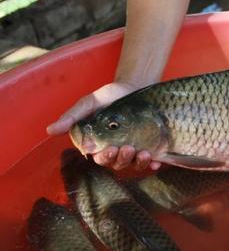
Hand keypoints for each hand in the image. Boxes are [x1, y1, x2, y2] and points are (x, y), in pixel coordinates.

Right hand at [46, 82, 161, 170]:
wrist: (136, 86)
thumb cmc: (110, 96)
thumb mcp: (90, 103)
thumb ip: (73, 117)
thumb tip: (49, 130)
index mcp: (100, 145)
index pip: (100, 158)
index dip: (105, 157)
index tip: (110, 148)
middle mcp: (116, 151)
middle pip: (117, 164)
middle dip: (122, 159)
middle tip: (128, 148)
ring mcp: (134, 150)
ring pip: (134, 164)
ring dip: (139, 162)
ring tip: (144, 153)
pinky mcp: (150, 147)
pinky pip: (152, 161)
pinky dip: (154, 164)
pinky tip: (158, 161)